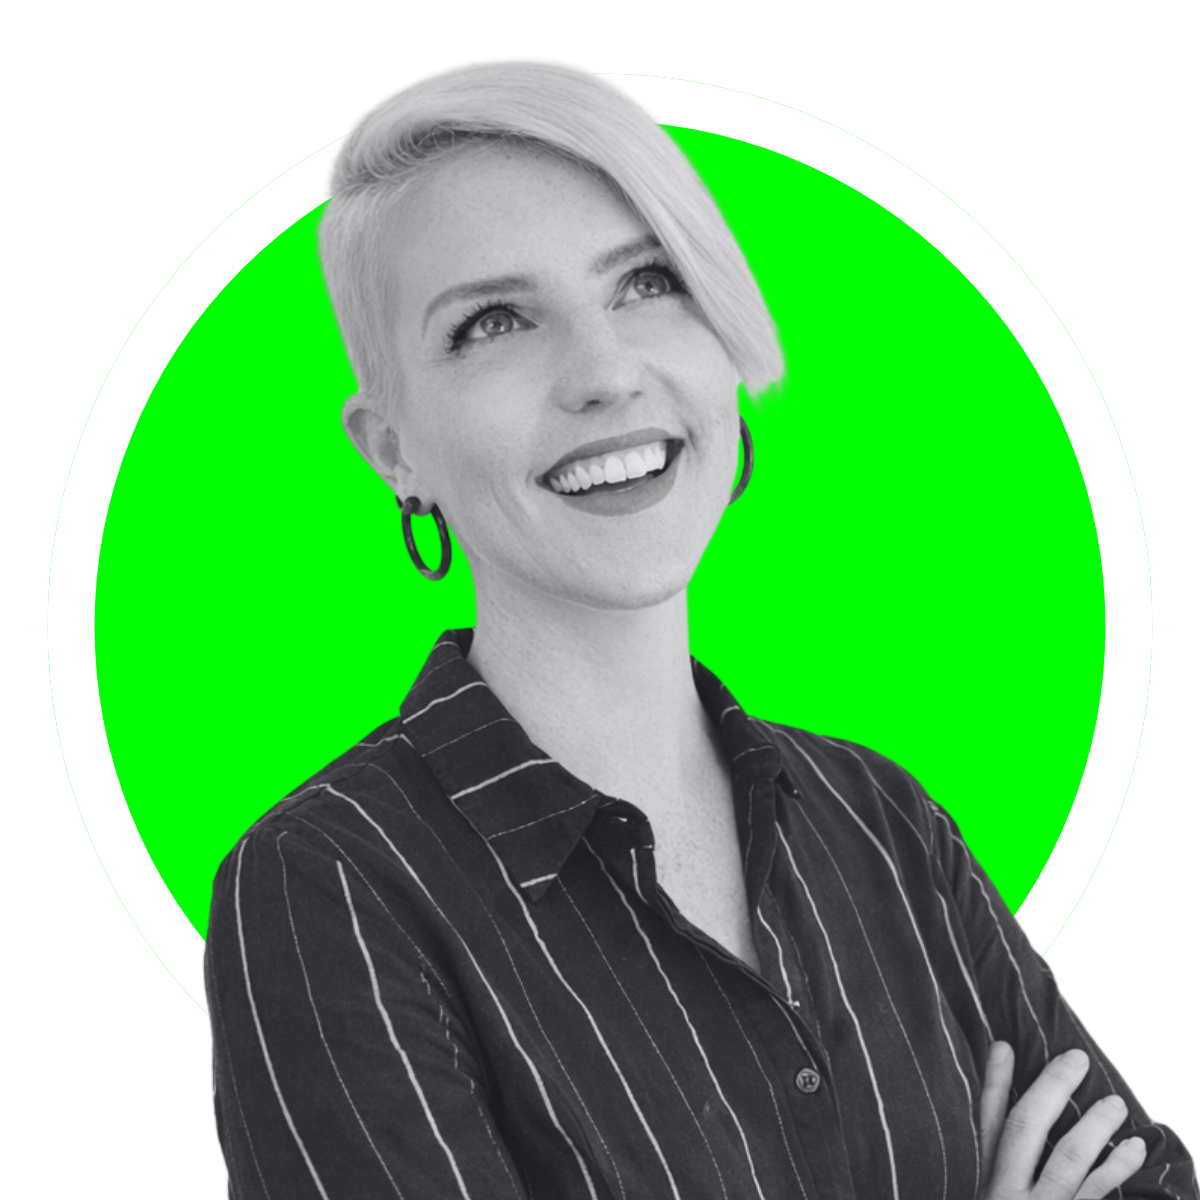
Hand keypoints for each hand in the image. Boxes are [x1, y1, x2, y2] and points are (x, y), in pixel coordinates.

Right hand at [979, 1042, 1146, 1199]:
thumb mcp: (984, 1193)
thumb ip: (995, 1164)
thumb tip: (1006, 1128)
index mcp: (984, 1181)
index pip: (985, 1121)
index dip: (994, 1081)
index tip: (1004, 1047)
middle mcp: (1006, 1192)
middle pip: (1025, 1127)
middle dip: (1052, 1087)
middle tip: (1076, 1059)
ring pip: (1068, 1158)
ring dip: (1095, 1125)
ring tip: (1116, 1103)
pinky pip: (1097, 1190)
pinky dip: (1118, 1167)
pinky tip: (1134, 1147)